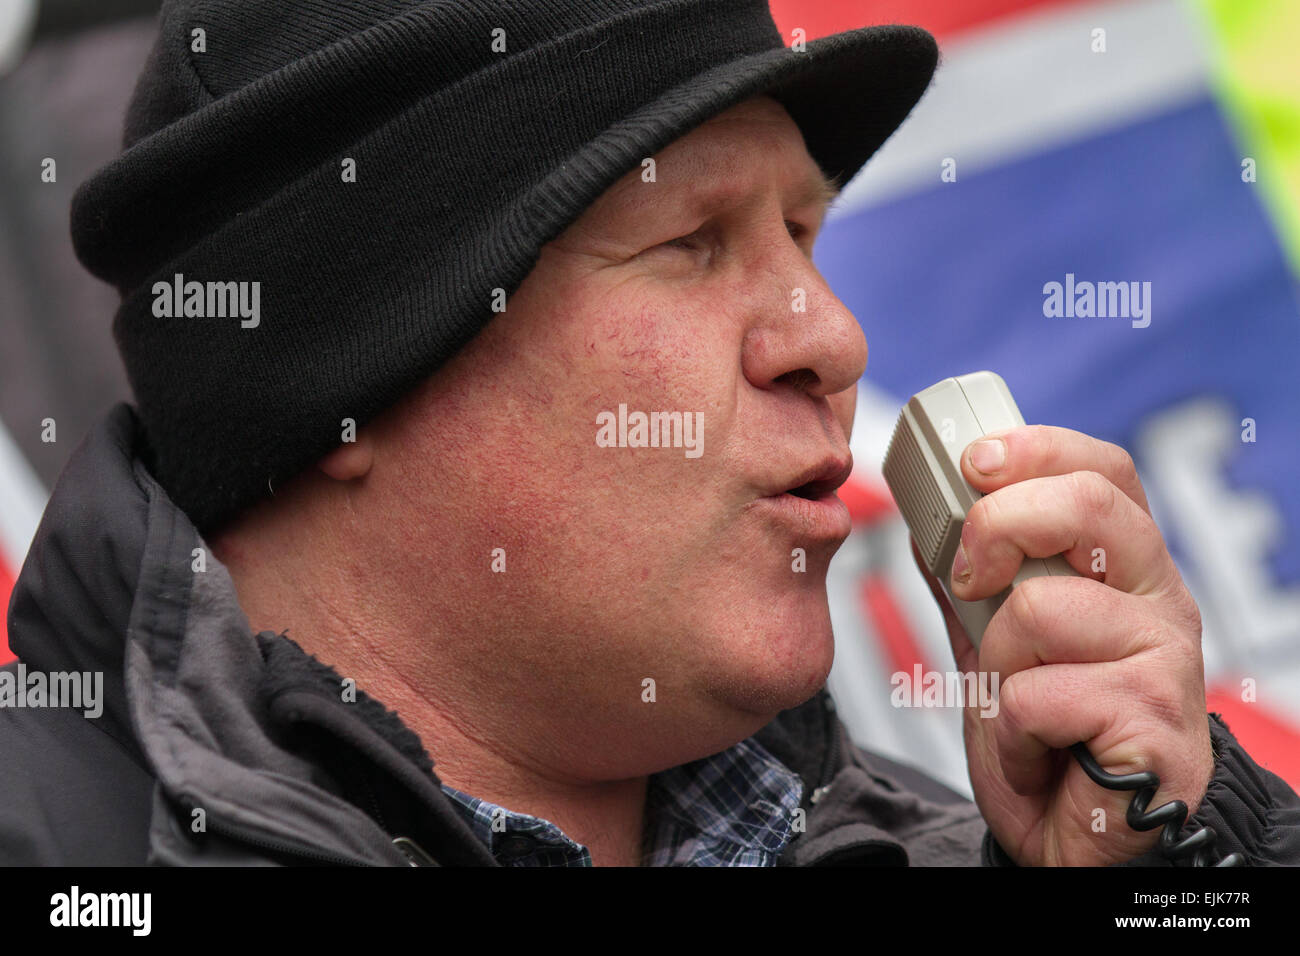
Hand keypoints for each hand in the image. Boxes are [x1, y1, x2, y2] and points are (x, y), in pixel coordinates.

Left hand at [909, 425, 1213, 865]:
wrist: (1075, 843)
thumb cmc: (1049, 740)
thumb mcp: (996, 644)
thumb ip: (971, 583)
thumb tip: (925, 519)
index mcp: (1123, 571)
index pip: (1103, 472)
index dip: (1038, 449)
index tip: (973, 462)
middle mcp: (1157, 601)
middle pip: (1087, 505)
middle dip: (999, 526)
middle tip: (969, 578)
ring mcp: (1165, 659)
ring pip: (1041, 608)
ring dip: (998, 665)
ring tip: (1018, 706)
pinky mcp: (1155, 722)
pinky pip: (1039, 694)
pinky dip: (1011, 731)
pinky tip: (1038, 752)